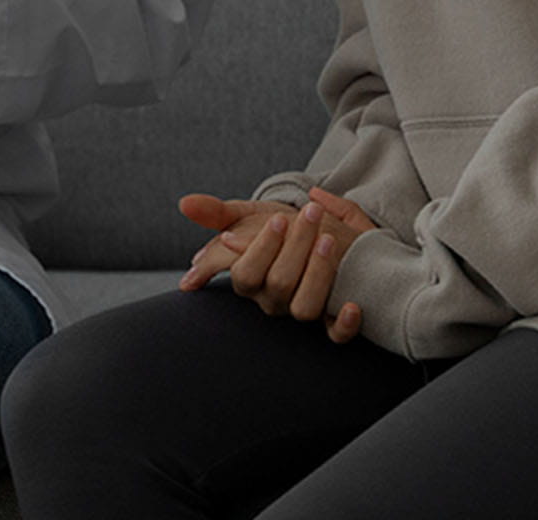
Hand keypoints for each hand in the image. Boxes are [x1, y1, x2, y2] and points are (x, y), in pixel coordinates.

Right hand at [177, 188, 371, 342]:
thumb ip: (218, 212)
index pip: (245, 273)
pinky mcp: (333, 320)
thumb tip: (184, 203)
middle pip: (277, 284)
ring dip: (318, 274)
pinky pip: (336, 335)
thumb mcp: (249, 216)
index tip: (279, 218)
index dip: (261, 249)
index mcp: (250, 278)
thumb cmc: (281, 228)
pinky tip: (354, 305)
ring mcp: (302, 310)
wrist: (323, 237)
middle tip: (311, 214)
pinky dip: (345, 324)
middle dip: (295, 247)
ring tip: (329, 239)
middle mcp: (273, 300)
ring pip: (304, 308)